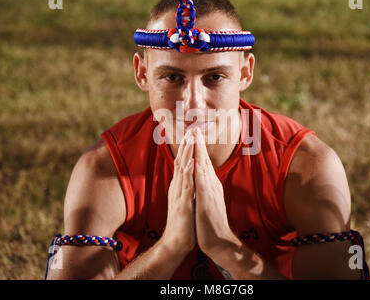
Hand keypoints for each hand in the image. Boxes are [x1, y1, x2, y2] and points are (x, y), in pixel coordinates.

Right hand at [160, 129, 195, 254]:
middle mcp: (178, 187)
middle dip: (187, 145)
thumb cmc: (183, 222)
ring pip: (183, 170)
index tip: (193, 132)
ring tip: (191, 139)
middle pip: (181, 162)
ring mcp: (179, 195)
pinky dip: (188, 172)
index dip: (188, 147)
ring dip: (187, 153)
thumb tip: (190, 174)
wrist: (177, 242)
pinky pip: (186, 186)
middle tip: (191, 128)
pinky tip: (192, 162)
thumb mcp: (185, 199)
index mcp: (180, 186)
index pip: (184, 162)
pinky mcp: (182, 205)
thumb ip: (186, 186)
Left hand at [193, 128, 239, 256]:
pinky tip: (195, 162)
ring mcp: (210, 193)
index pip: (203, 162)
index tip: (194, 132)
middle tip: (195, 126)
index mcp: (209, 184)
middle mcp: (211, 185)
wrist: (219, 241)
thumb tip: (202, 176)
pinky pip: (201, 184)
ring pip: (203, 168)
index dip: (198, 147)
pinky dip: (198, 172)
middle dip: (199, 143)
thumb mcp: (207, 199)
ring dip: (199, 152)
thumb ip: (205, 186)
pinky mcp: (206, 202)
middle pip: (204, 160)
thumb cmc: (211, 222)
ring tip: (195, 137)